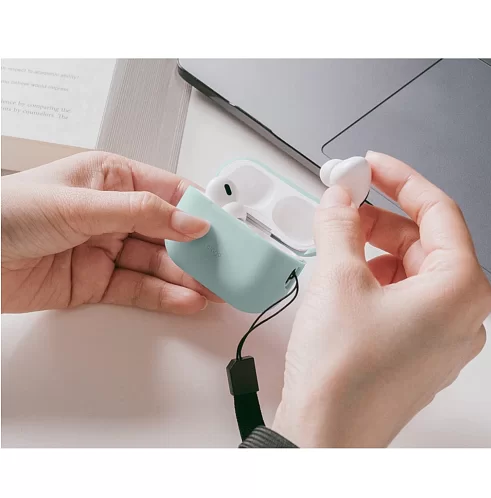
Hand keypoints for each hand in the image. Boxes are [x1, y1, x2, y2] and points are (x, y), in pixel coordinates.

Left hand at [1, 152, 221, 313]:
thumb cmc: (6, 212)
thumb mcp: (81, 203)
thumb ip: (141, 213)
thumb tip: (191, 222)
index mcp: (112, 179)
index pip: (170, 193)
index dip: (200, 212)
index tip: (226, 230)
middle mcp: (113, 214)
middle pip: (169, 233)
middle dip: (199, 251)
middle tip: (228, 267)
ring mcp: (107, 250)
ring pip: (158, 265)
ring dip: (188, 278)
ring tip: (216, 290)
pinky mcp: (97, 282)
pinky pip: (138, 289)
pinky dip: (164, 296)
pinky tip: (187, 300)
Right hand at [273, 151, 490, 446]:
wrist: (324, 434)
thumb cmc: (342, 374)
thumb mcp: (336, 278)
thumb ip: (340, 224)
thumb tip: (339, 199)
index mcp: (459, 290)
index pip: (437, 210)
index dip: (400, 178)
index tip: (372, 165)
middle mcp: (460, 314)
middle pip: (423, 239)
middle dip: (380, 216)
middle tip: (344, 202)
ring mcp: (439, 335)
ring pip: (409, 268)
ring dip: (372, 247)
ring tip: (336, 243)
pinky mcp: (414, 348)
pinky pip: (400, 295)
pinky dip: (372, 276)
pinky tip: (344, 278)